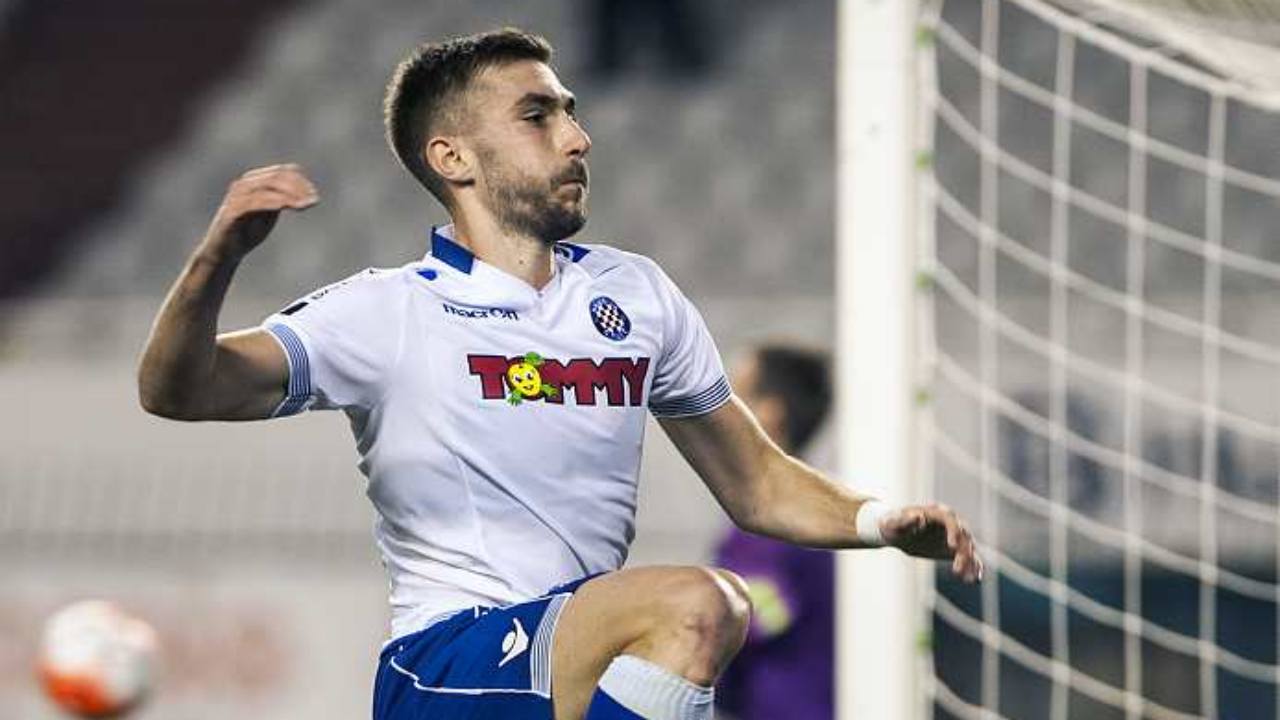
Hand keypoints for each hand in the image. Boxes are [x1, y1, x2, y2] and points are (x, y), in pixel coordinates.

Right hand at [201, 164, 317, 261]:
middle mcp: (244, 185)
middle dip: (298, 187)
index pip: (281, 171)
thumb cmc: (248, 231)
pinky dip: (272, 202)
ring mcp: (236, 197)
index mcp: (253, 181)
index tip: (314, 194)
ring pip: (267, 187)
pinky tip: (286, 206)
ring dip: (290, 195)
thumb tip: (305, 191)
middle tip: (313, 200)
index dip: (300, 180)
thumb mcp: (269, 212)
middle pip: (276, 177)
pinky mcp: (232, 212)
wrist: (225, 252)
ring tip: (304, 206)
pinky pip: (254, 202)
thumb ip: (282, 200)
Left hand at [881, 504, 983, 582]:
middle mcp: (950, 522)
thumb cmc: (893, 525)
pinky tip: (974, 578)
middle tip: (957, 570)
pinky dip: (973, 566)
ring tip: (967, 578)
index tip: (952, 546)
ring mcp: (954, 535)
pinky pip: (969, 556)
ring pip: (968, 547)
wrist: (897, 533)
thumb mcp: (894, 524)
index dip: (953, 532)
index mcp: (936, 512)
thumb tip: (918, 516)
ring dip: (969, 562)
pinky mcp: (955, 548)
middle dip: (963, 552)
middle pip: (963, 535)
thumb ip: (905, 521)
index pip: (950, 520)